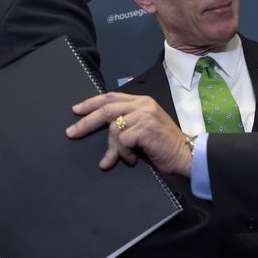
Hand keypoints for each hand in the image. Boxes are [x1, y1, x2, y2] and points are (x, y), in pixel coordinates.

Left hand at [66, 92, 192, 174]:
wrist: (186, 155)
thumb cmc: (165, 145)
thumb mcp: (144, 129)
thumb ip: (127, 125)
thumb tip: (105, 132)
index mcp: (142, 101)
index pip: (111, 97)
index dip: (91, 103)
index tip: (76, 110)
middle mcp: (143, 105)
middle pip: (106, 109)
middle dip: (86, 122)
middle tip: (72, 133)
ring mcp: (144, 115)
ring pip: (113, 129)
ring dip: (114, 148)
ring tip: (119, 158)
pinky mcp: (145, 129)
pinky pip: (122, 141)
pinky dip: (124, 154)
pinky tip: (132, 160)